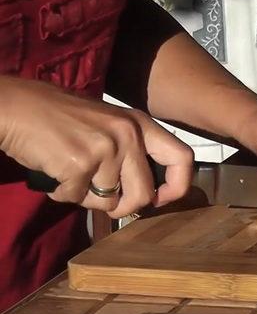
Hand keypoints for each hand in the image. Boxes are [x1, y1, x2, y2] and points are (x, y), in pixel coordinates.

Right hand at [0, 77, 193, 217]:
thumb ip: (131, 151)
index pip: (183, 158)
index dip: (177, 186)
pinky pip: (78, 198)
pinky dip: (63, 193)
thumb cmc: (58, 117)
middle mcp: (128, 135)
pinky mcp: (79, 163)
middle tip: (103, 200)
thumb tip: (150, 193)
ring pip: (109, 202)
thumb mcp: (107, 123)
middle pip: (144, 195)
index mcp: (140, 124)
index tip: (160, 198)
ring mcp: (105, 149)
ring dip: (86, 197)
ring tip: (70, 173)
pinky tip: (53, 171)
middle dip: (123, 207)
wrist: (14, 106)